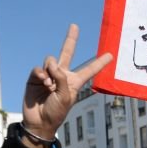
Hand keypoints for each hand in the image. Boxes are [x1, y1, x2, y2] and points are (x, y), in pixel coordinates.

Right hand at [22, 24, 112, 140]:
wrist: (39, 121)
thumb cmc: (56, 112)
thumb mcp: (66, 97)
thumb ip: (62, 78)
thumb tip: (53, 64)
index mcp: (75, 82)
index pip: (89, 70)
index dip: (99, 63)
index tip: (111, 55)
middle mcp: (62, 76)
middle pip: (67, 53)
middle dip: (70, 39)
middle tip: (74, 26)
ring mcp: (48, 75)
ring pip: (51, 60)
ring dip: (51, 71)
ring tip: (49, 86)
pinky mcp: (35, 78)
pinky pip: (39, 68)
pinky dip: (41, 73)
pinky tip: (43, 82)